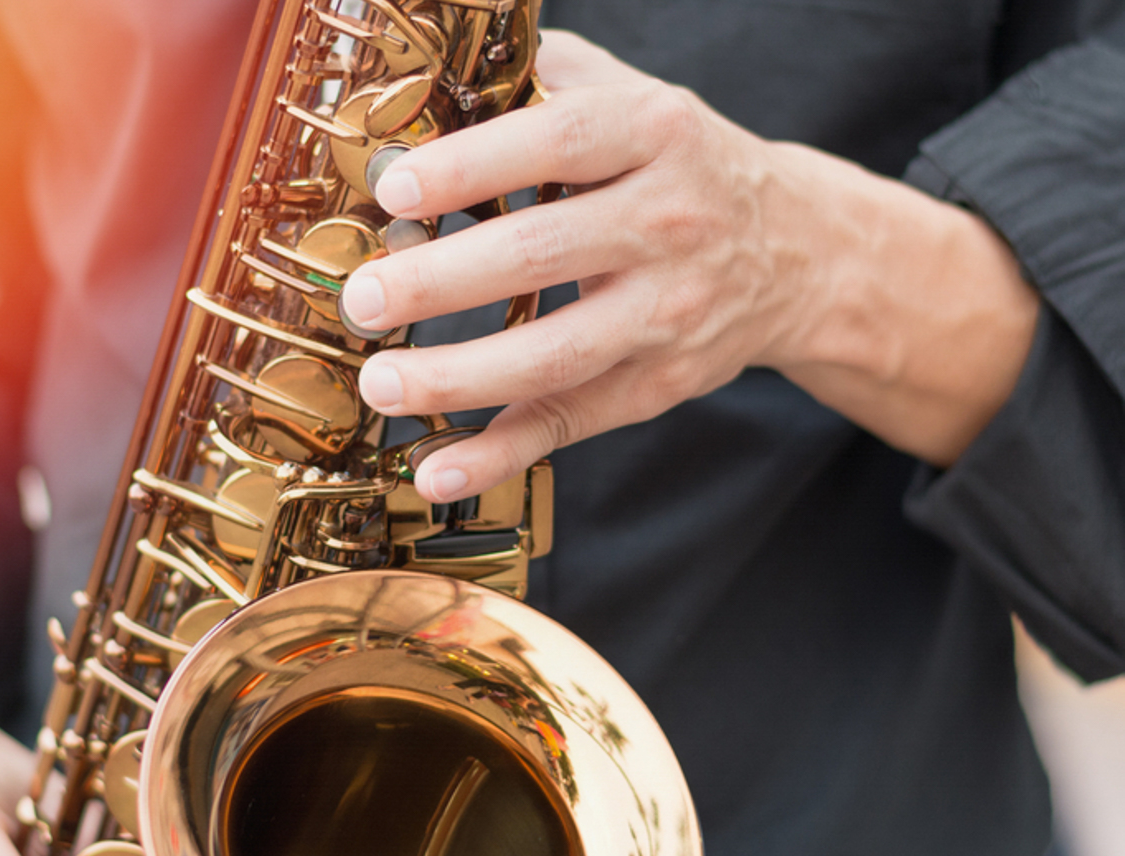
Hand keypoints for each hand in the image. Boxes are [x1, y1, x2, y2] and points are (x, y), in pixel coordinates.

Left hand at [343, 30, 1038, 501]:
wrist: (801, 250)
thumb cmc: (679, 164)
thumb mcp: (632, 96)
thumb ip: (545, 78)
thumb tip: (431, 78)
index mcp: (655, 132)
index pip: (558, 141)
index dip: (474, 166)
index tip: (396, 190)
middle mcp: (668, 222)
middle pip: (544, 255)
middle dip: (441, 281)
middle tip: (363, 298)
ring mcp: (667, 313)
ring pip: (556, 354)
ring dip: (459, 376)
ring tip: (380, 382)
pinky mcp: (658, 383)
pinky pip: (571, 422)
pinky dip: (500, 454)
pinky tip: (436, 468)